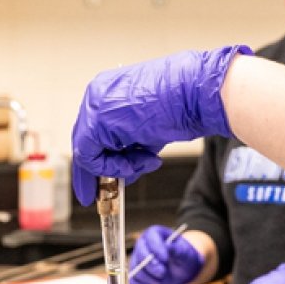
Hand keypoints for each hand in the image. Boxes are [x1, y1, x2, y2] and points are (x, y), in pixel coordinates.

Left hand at [71, 46, 251, 204]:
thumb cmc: (184, 104)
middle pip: (88, 143)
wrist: (196, 93)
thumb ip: (132, 145)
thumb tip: (125, 168)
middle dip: (103, 170)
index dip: (99, 160)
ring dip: (118, 167)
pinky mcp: (96, 119)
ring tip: (147, 162)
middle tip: (107, 192)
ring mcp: (95, 105)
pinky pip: (90, 156)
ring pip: (88, 152)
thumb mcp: (151, 129)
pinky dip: (113, 167)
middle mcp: (98, 96)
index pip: (93, 132)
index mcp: (109, 91)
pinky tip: (141, 161)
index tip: (99, 184)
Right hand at [129, 225, 202, 283]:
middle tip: (163, 273)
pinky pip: (134, 282)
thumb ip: (177, 249)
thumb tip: (168, 246)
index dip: (156, 248)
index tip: (165, 258)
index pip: (150, 237)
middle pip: (140, 253)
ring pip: (136, 270)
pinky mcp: (135, 273)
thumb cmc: (184, 258)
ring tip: (164, 277)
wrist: (182, 271)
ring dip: (151, 278)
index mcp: (155, 234)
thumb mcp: (185, 253)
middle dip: (151, 265)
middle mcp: (143, 244)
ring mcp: (137, 259)